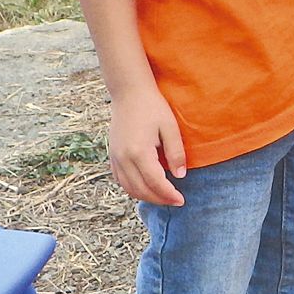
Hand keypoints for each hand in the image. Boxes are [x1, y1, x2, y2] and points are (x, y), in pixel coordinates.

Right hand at [108, 86, 185, 205]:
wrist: (129, 92)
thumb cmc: (153, 107)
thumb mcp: (170, 127)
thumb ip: (176, 153)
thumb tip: (180, 176)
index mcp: (139, 152)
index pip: (156, 183)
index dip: (169, 195)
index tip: (182, 200)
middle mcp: (124, 158)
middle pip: (141, 190)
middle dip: (159, 199)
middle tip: (175, 201)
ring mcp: (115, 157)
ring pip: (129, 188)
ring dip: (146, 196)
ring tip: (163, 196)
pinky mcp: (112, 155)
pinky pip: (120, 180)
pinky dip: (133, 188)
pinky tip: (146, 187)